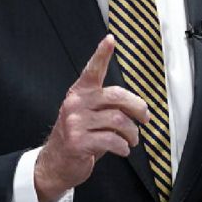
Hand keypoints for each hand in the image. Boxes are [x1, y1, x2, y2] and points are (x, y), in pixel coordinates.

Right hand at [34, 35, 150, 201]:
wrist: (57, 162)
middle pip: (116, 96)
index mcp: (79, 92)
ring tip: (132, 139)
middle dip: (137, 108)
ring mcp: (75, 122)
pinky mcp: (79, 142)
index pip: (92, 70)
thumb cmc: (79, 135)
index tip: (110, 39)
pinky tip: (123, 149)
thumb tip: (139, 108)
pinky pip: (113, 140)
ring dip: (132, 133)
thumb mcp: (88, 114)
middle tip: (145, 118)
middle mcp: (76, 103)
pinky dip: (124, 147)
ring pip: (118, 120)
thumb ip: (107, 105)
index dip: (102, 54)